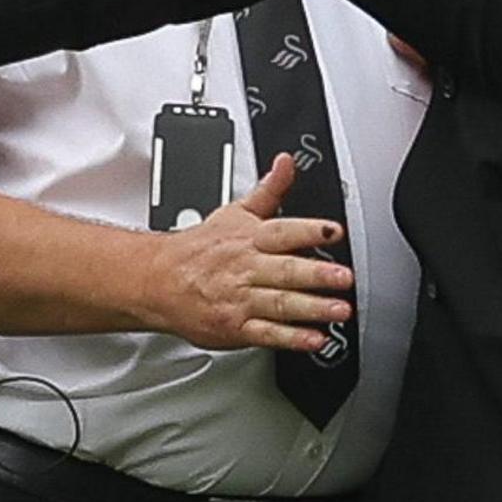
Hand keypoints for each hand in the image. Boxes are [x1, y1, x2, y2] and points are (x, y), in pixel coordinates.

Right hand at [147, 154, 353, 353]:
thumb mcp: (235, 213)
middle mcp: (247, 268)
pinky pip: (266, 333)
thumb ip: (269, 190)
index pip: (282, 231)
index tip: (334, 231)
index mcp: (250, 239)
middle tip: (343, 277)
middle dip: (316, 275)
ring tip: (339, 310)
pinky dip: (291, 338)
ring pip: (281, 303)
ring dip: (312, 308)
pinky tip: (313, 339)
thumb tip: (287, 162)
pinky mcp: (235, 327)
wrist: (158, 281)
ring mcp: (241, 299)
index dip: (309, 230)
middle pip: (285, 270)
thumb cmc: (200, 249)